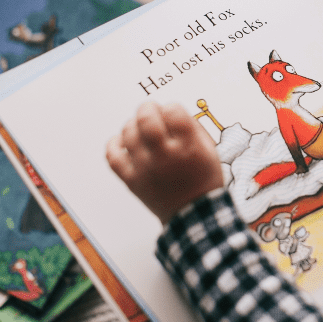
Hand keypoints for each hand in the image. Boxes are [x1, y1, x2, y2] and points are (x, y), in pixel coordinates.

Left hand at [107, 101, 223, 223]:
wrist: (194, 213)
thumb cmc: (203, 179)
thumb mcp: (209, 149)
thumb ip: (191, 127)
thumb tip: (169, 111)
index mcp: (188, 147)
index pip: (172, 111)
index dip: (171, 107)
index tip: (172, 113)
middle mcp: (165, 156)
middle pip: (145, 118)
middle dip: (147, 108)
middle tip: (151, 111)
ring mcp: (145, 168)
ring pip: (128, 133)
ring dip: (132, 123)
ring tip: (140, 127)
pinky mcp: (131, 180)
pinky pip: (113, 156)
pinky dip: (114, 144)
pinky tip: (122, 141)